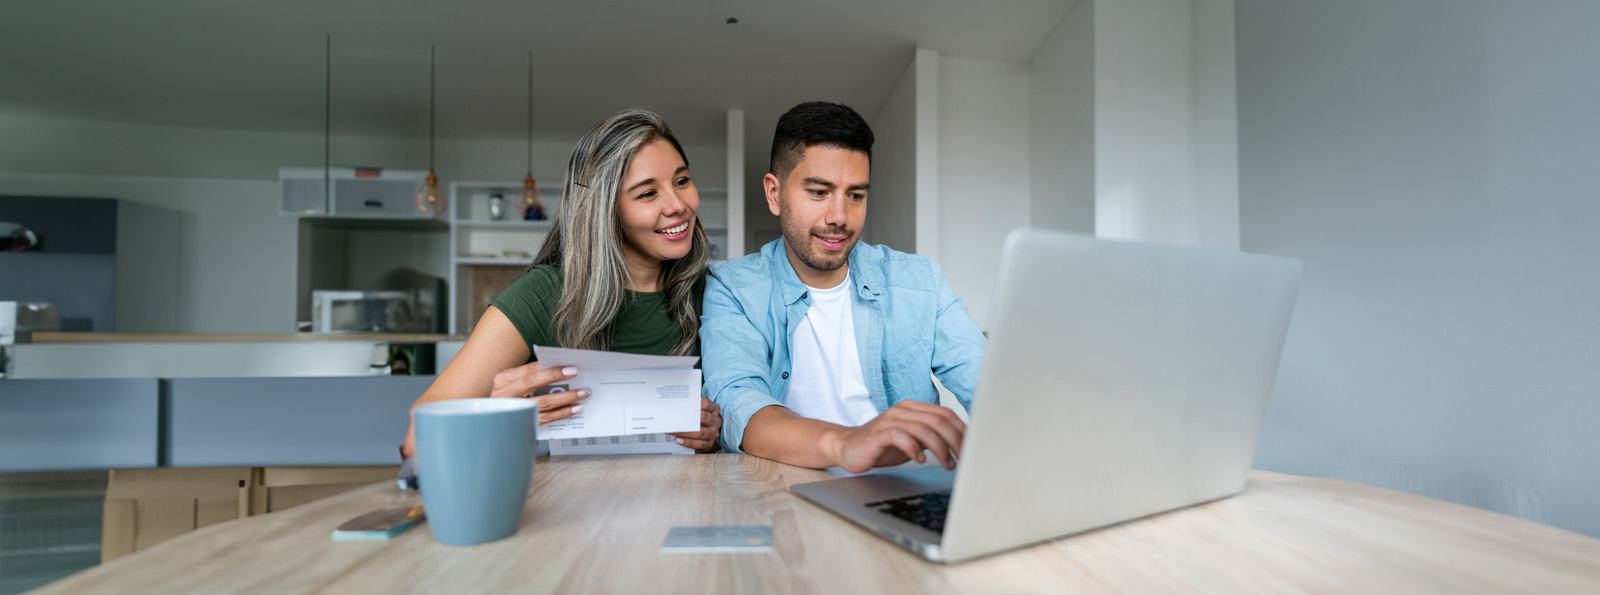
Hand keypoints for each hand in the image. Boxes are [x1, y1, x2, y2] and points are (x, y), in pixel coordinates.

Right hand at [489, 361, 590, 424]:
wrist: (495, 422)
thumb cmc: (509, 398)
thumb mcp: (514, 384)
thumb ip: (531, 376)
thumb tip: (560, 370)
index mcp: (504, 380)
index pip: (529, 370)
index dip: (550, 368)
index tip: (570, 367)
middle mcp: (506, 394)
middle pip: (533, 382)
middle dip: (556, 377)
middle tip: (576, 374)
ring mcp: (514, 410)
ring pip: (543, 403)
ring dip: (566, 397)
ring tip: (582, 393)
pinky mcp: (523, 424)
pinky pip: (546, 418)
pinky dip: (562, 413)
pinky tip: (574, 409)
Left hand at [669, 397, 722, 452]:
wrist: (706, 434)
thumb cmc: (700, 420)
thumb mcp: (699, 410)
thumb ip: (690, 406)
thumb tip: (676, 403)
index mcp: (714, 409)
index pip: (706, 403)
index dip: (696, 403)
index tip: (683, 404)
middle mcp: (715, 421)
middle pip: (704, 417)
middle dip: (688, 419)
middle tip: (674, 419)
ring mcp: (713, 433)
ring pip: (701, 433)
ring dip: (685, 433)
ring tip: (673, 432)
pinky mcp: (709, 444)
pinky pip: (700, 444)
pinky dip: (688, 443)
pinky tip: (679, 440)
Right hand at [825, 401, 964, 473]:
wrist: (847, 447)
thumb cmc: (882, 446)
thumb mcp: (912, 441)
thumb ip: (932, 439)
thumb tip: (960, 447)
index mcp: (914, 408)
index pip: (946, 413)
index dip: (962, 430)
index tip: (973, 447)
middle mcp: (903, 410)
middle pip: (939, 420)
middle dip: (956, 440)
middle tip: (964, 459)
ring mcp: (890, 419)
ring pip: (924, 428)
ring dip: (940, 448)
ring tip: (947, 464)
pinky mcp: (879, 433)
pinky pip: (901, 436)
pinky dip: (914, 448)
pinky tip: (920, 460)